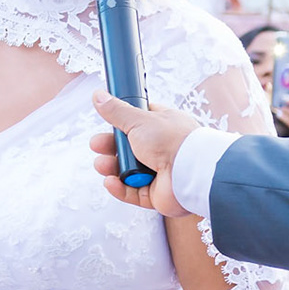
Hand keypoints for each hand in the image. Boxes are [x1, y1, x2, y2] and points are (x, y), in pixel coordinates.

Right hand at [88, 92, 203, 217]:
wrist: (191, 171)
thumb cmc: (172, 140)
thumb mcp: (139, 119)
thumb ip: (117, 111)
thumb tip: (99, 96)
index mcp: (161, 126)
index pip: (137, 123)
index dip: (120, 123)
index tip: (106, 122)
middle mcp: (160, 148)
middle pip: (127, 148)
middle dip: (109, 147)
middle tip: (97, 145)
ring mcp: (158, 172)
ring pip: (126, 171)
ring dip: (112, 168)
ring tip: (103, 165)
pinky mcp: (155, 193)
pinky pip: (132, 192)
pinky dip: (120, 188)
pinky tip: (111, 182)